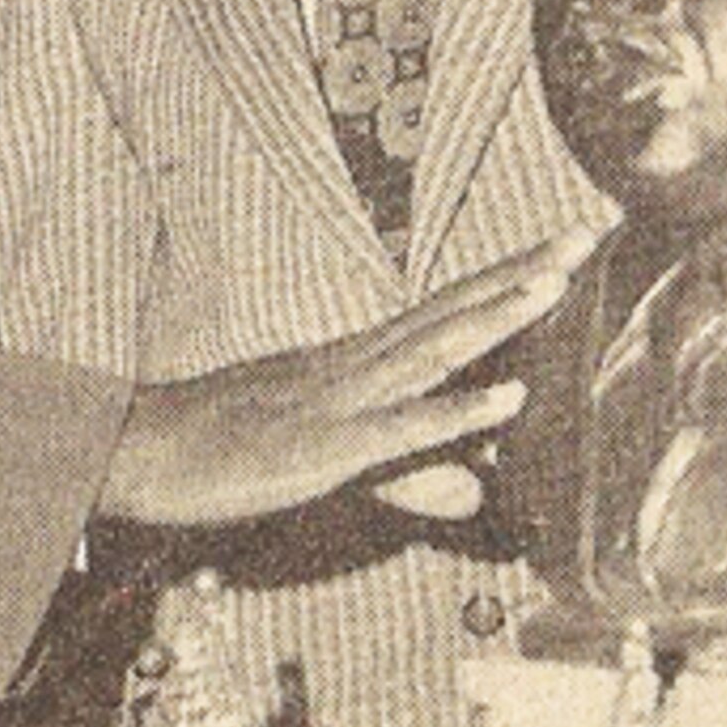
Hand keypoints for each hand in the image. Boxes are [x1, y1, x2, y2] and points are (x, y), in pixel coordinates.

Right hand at [98, 226, 592, 525]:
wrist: (141, 450)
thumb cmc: (231, 451)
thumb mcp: (338, 466)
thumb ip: (412, 476)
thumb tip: (480, 493)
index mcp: (362, 360)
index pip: (450, 310)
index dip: (509, 278)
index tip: (564, 245)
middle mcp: (359, 363)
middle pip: (454, 310)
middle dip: (523, 273)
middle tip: (585, 233)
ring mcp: (343, 398)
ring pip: (434, 350)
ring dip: (497, 316)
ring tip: (554, 283)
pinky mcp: (328, 447)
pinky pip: (403, 427)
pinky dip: (458, 411)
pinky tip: (507, 398)